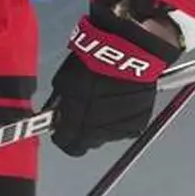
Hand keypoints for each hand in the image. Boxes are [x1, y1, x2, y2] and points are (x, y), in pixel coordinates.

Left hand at [50, 6, 181, 156]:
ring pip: (106, 135)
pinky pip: (124, 127)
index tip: (62, 129)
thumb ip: (60, 101)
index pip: (65, 143)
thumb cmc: (92, 60)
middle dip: (82, 131)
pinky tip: (119, 100)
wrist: (128, 52)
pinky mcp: (137, 124)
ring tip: (105, 100)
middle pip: (86, 142)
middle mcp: (96, 131)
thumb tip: (57, 112)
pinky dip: (120, 118)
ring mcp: (118, 129)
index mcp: (75, 121)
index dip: (62, 136)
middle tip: (83, 113)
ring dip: (102, 124)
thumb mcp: (64, 79)